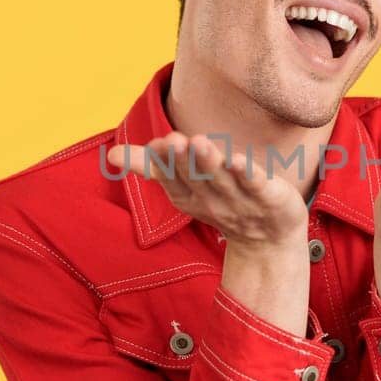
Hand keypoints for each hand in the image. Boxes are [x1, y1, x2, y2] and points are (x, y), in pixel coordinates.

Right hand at [105, 133, 307, 250]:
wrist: (269, 241)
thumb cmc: (223, 202)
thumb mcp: (185, 187)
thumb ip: (153, 167)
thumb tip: (110, 155)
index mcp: (191, 196)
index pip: (173, 180)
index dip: (165, 164)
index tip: (156, 145)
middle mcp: (213, 199)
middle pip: (195, 178)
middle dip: (183, 160)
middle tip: (172, 140)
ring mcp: (241, 199)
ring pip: (223, 179)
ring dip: (210, 162)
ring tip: (199, 141)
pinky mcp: (269, 195)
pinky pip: (257, 183)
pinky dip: (248, 173)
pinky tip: (239, 159)